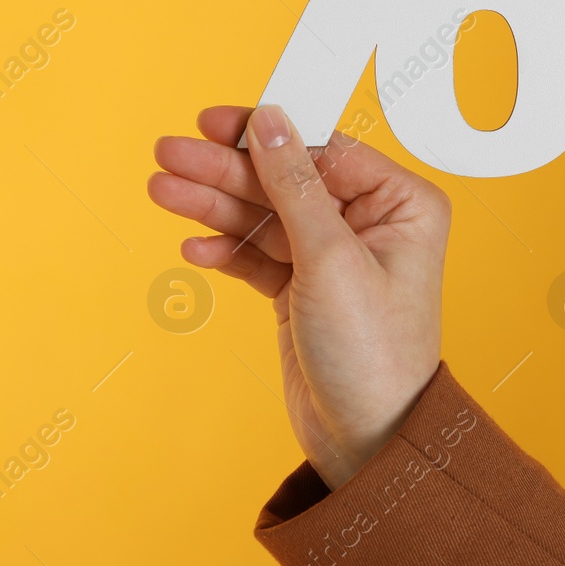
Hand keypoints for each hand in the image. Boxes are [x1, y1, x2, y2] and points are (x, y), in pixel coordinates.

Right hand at [148, 104, 449, 488]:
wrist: (367, 443)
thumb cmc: (374, 356)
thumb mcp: (331, 259)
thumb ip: (294, 186)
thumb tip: (272, 122)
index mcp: (401, 205)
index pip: (324, 150)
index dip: (267, 135)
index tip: (215, 122)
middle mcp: (370, 225)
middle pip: (284, 180)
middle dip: (225, 170)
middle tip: (169, 155)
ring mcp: (332, 259)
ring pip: (262, 215)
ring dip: (213, 206)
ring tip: (163, 191)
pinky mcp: (301, 291)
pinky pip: (255, 256)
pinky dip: (224, 250)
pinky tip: (193, 246)